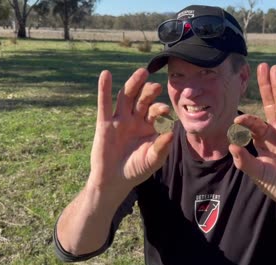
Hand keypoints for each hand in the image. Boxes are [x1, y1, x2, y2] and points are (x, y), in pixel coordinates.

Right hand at [89, 69, 173, 192]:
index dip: (160, 109)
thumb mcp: (152, 160)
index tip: (166, 110)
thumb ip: (161, 147)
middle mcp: (134, 119)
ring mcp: (119, 120)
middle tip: (156, 85)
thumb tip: (172, 132)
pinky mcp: (104, 124)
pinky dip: (104, 89)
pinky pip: (104, 104)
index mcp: (148, 126)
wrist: (115, 180)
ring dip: (133, 84)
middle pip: (142, 100)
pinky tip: (106, 75)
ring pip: (126, 97)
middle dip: (149, 92)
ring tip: (141, 73)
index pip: (155, 112)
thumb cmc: (136, 169)